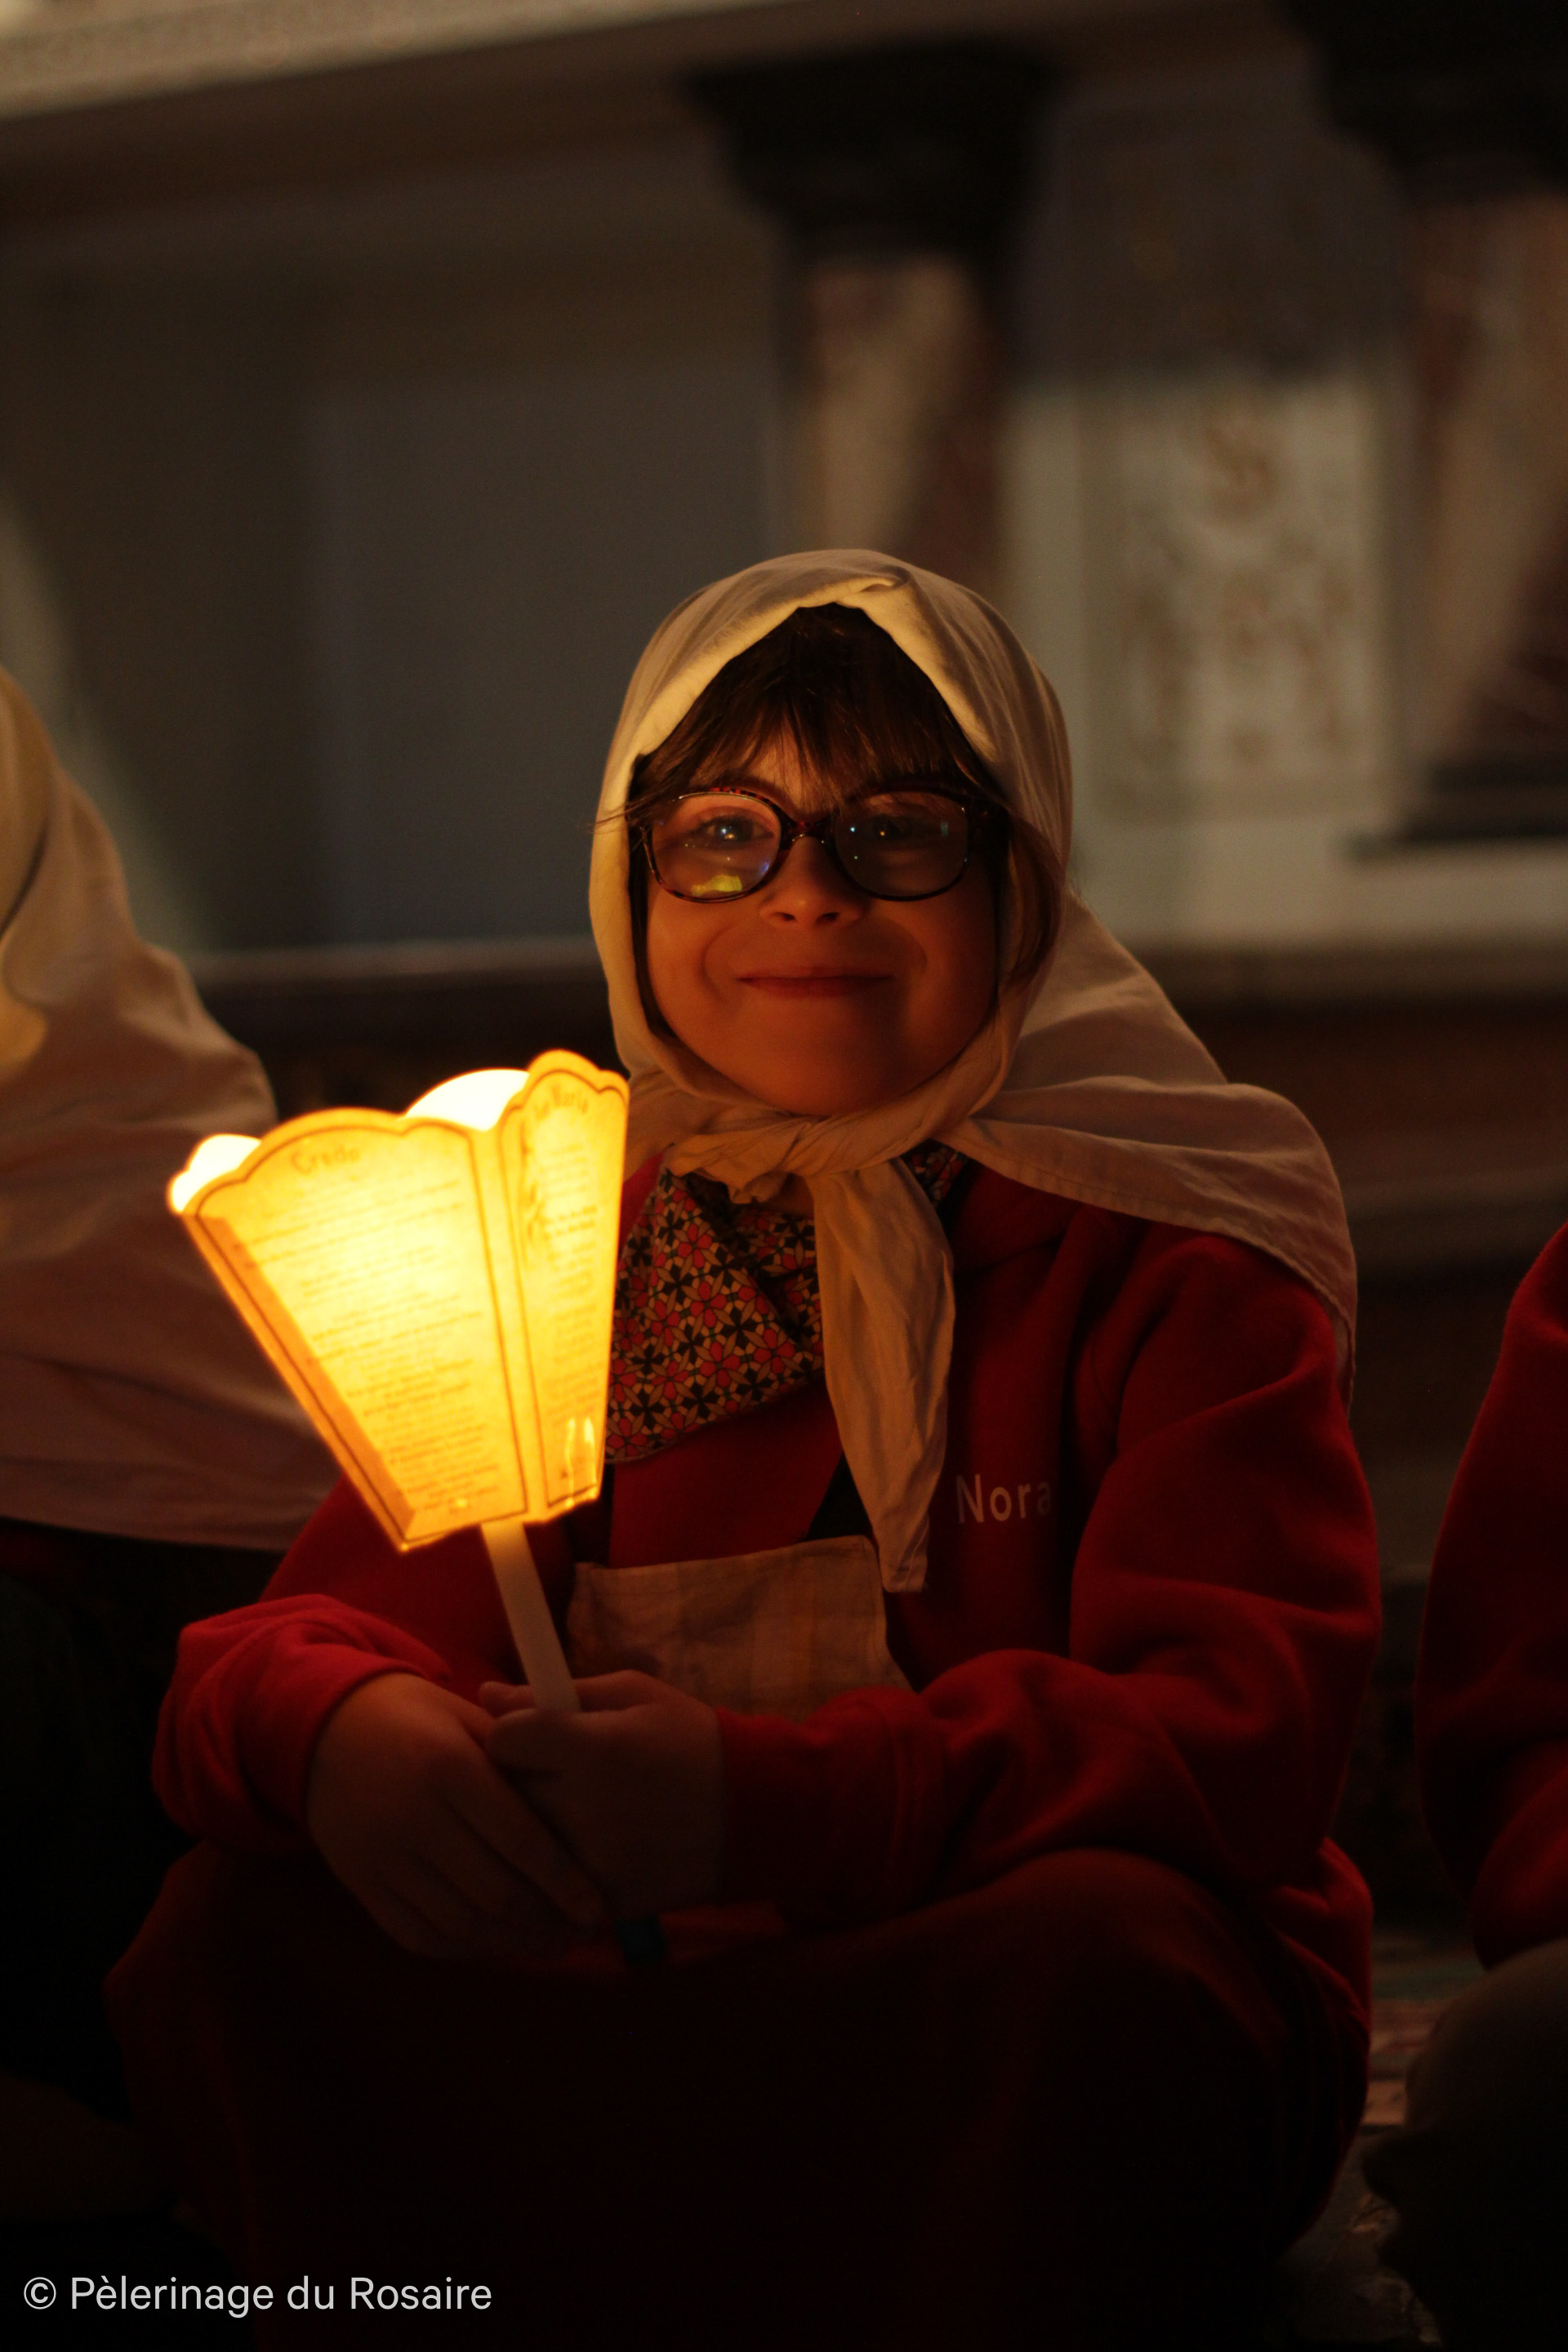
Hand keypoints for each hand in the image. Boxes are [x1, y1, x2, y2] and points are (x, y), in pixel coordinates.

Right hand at [305, 1673, 606, 1960]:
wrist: (326, 1729)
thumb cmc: (416, 1717)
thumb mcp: (468, 1717)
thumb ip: (521, 1758)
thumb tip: (582, 1804)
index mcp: (450, 1768)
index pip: (519, 1840)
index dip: (564, 1881)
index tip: (596, 1907)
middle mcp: (415, 1818)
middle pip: (494, 1891)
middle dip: (546, 1921)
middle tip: (581, 1932)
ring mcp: (383, 1857)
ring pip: (460, 1923)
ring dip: (513, 1942)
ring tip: (550, 1943)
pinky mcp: (362, 1885)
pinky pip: (419, 1936)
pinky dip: (465, 1948)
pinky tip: (497, 1942)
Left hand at [481, 1672, 723, 1921]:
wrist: (754, 1813)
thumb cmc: (691, 1738)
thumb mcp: (634, 1694)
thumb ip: (555, 1694)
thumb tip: (486, 1696)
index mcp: (591, 1750)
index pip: (502, 1742)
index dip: (508, 1735)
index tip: (528, 1735)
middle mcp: (583, 1811)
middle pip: (504, 1796)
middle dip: (516, 1782)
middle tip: (546, 1773)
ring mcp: (591, 1865)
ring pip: (523, 1845)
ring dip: (532, 1826)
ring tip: (566, 1808)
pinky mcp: (602, 1903)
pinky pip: (552, 1884)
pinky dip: (558, 1867)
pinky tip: (586, 1844)